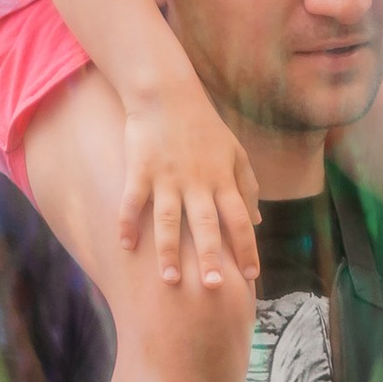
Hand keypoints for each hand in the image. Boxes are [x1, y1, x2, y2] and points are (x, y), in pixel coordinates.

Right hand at [116, 66, 260, 288]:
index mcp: (222, 179)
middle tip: (215, 288)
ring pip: (168, 219)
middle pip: (206, 224)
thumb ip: (247, 187)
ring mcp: (167, 176)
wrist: (167, 93)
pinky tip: (126, 247)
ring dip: (169, 251)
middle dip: (210, 256)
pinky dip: (128, 223)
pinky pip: (132, 201)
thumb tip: (256, 221)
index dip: (246, 248)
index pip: (239, 219)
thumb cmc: (204, 127)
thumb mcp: (233, 153)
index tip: (251, 277)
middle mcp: (197, 181)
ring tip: (171, 280)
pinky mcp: (140, 169)